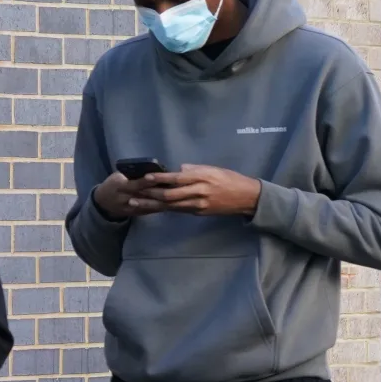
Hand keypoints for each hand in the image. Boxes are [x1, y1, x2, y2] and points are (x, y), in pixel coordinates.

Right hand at [92, 170, 168, 219]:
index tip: (158, 177)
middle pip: (144, 194)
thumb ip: (133, 174)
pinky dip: (161, 205)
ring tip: (176, 193)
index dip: (146, 181)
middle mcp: (124, 197)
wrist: (103, 202)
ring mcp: (131, 208)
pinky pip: (151, 210)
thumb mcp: (118, 176)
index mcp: (119, 185)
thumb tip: (154, 170)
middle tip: (173, 185)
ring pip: (150, 204)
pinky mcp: (136, 214)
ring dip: (163, 199)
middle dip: (159, 190)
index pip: (135, 183)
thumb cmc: (114, 184)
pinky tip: (172, 201)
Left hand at [140, 164, 261, 216]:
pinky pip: (178, 210)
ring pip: (170, 205)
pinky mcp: (199, 212)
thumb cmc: (230, 179)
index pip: (176, 178)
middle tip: (133, 191)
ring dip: (151, 204)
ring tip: (135, 202)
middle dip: (149, 194)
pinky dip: (164, 208)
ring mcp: (199, 205)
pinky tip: (153, 206)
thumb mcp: (213, 169)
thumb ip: (194, 169)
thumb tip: (178, 170)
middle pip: (169, 195)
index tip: (145, 177)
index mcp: (202, 177)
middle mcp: (199, 192)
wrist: (247, 198)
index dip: (159, 179)